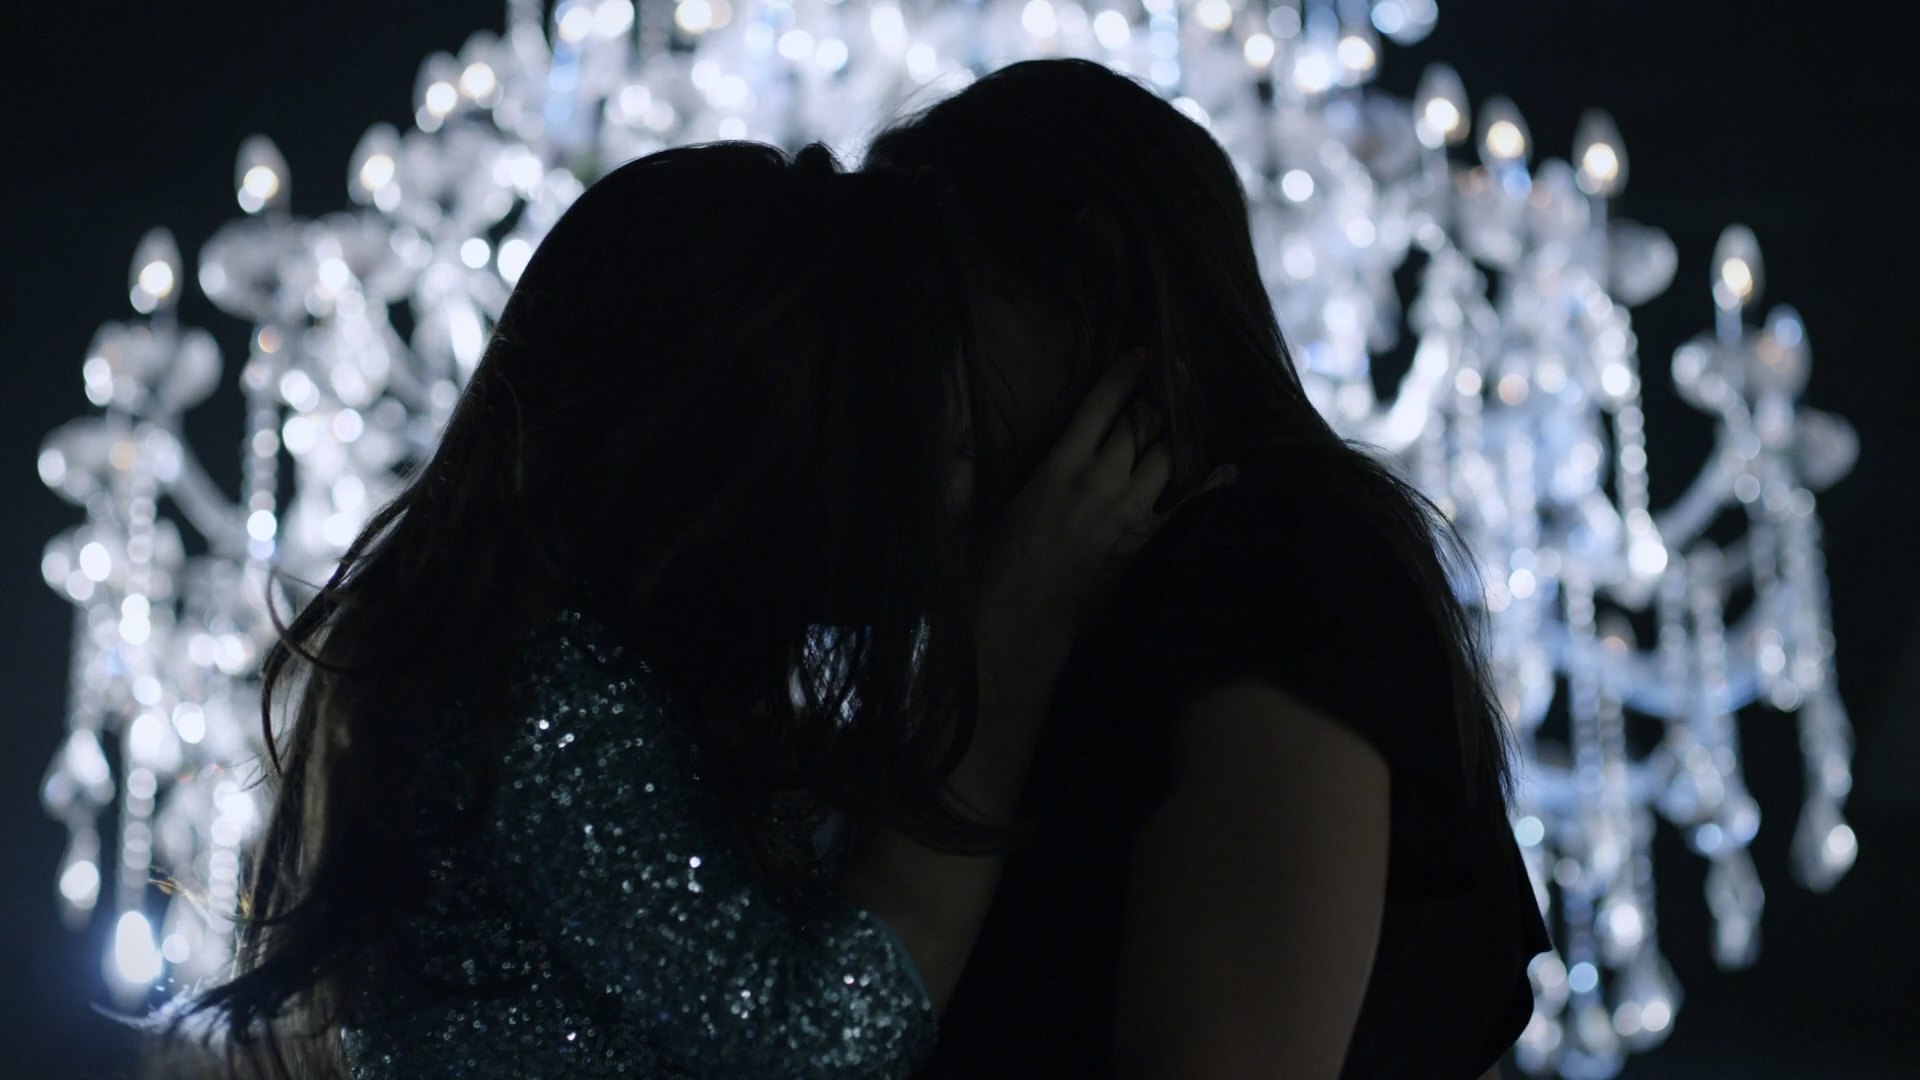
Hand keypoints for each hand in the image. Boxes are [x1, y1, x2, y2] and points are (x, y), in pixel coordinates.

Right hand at [973, 349, 1237, 657]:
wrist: (1017, 620)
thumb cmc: (992, 563)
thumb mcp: (977, 505)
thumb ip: (968, 471)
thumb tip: (956, 449)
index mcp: (1058, 467)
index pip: (1100, 407)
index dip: (1124, 376)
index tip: (1141, 354)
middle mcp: (1100, 483)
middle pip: (1142, 426)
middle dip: (1158, 398)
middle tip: (1173, 378)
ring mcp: (1128, 514)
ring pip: (1167, 458)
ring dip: (1177, 435)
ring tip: (1185, 417)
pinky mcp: (1145, 545)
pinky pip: (1189, 508)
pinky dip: (1211, 486)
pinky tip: (1227, 468)